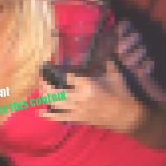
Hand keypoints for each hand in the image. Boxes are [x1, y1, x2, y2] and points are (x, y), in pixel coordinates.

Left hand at [37, 20, 161, 133]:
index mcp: (87, 84)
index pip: (67, 77)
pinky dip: (49, 115)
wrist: (125, 115)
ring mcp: (77, 110)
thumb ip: (107, 61)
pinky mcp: (78, 119)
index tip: (50, 65)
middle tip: (41, 77)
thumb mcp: (114, 74)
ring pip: (55, 103)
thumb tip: (107, 46)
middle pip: (56, 90)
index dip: (57, 72)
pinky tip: (40, 111)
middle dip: (45, 84)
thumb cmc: (121, 93)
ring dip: (45, 96)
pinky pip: (60, 117)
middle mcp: (79, 97)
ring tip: (40, 89)